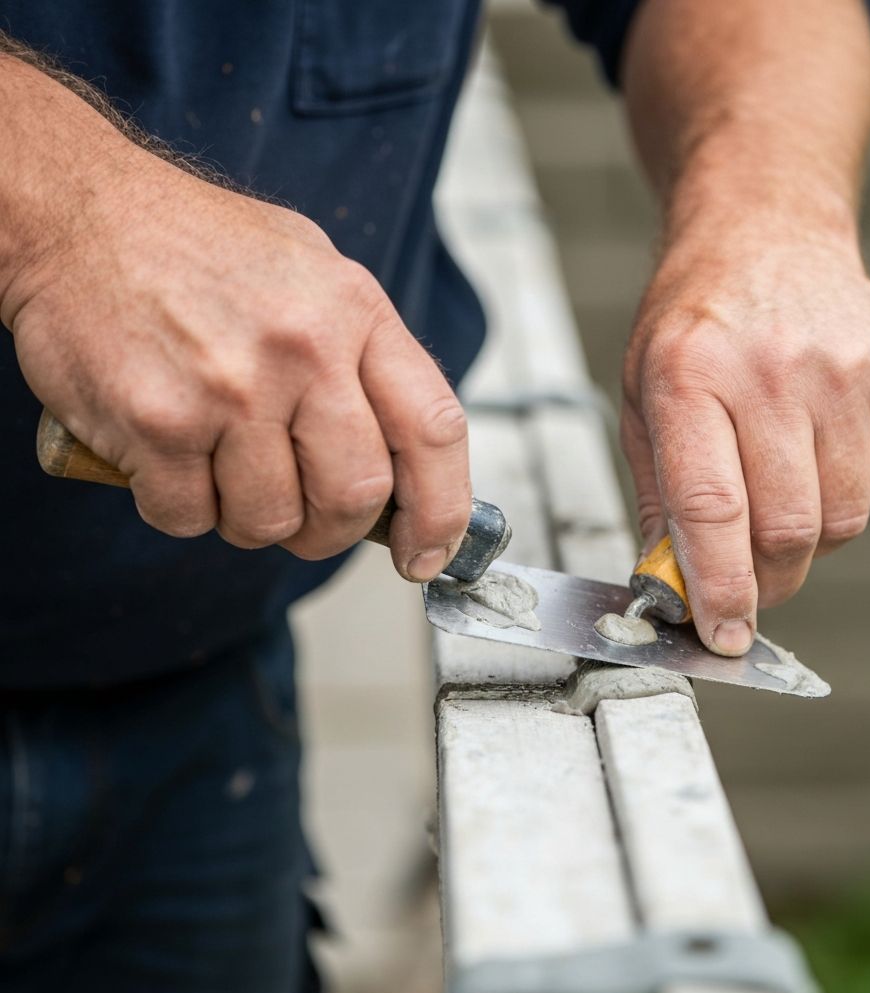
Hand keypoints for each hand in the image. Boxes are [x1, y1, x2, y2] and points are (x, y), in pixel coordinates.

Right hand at [4, 150, 470, 580]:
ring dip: (251, 518)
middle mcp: (303, 350)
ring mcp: (231, 388)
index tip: (427, 553)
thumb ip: (367, 360)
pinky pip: (190, 517)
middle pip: (355, 497)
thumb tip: (406, 462)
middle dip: (332, 531)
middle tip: (308, 519)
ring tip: (225, 467)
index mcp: (356, 312)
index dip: (441, 510)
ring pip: (271, 521)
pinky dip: (183, 507)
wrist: (81, 214)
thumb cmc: (203, 249)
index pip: (434, 430)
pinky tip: (171, 456)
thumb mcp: (316, 273)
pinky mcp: (159, 421)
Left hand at [621, 221, 869, 654]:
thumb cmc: (694, 324)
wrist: (764, 236)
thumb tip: (669, 580)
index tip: (723, 635)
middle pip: (787, 528)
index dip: (721, 588)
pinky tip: (818, 466)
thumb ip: (658, 492)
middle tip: (749, 583)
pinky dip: (851, 500)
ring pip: (842, 517)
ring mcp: (842, 371)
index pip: (713, 510)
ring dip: (809, 541)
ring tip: (779, 505)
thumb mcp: (643, 396)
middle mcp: (770, 373)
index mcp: (688, 379)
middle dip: (767, 581)